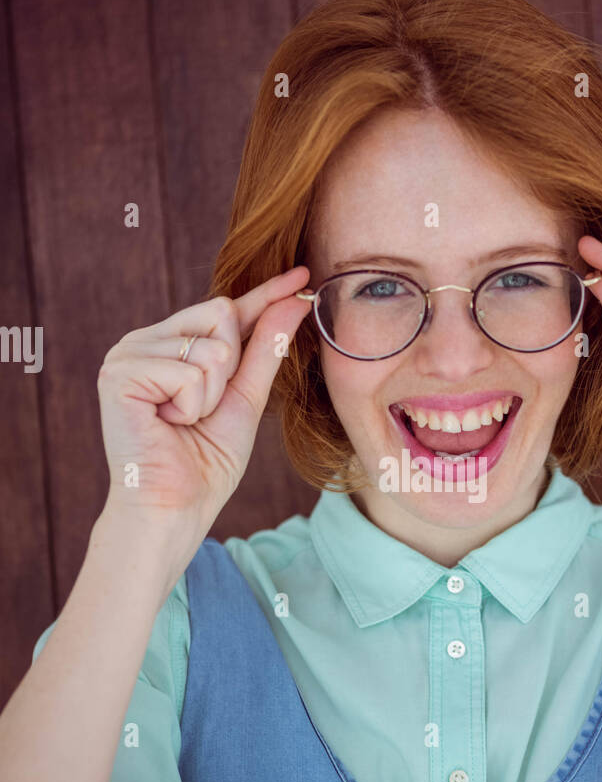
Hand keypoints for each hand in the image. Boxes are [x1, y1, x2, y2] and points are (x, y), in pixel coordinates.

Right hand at [97, 267, 312, 539]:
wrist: (176, 507)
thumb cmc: (206, 463)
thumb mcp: (246, 399)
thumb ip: (266, 349)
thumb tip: (297, 299)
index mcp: (171, 345)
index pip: (227, 310)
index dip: (266, 293)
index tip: (303, 274)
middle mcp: (145, 341)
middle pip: (220, 312)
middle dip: (229, 368)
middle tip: (201, 410)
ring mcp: (127, 353)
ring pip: (210, 346)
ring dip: (211, 395)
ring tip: (182, 421)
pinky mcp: (119, 372)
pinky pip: (188, 370)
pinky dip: (191, 405)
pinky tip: (167, 423)